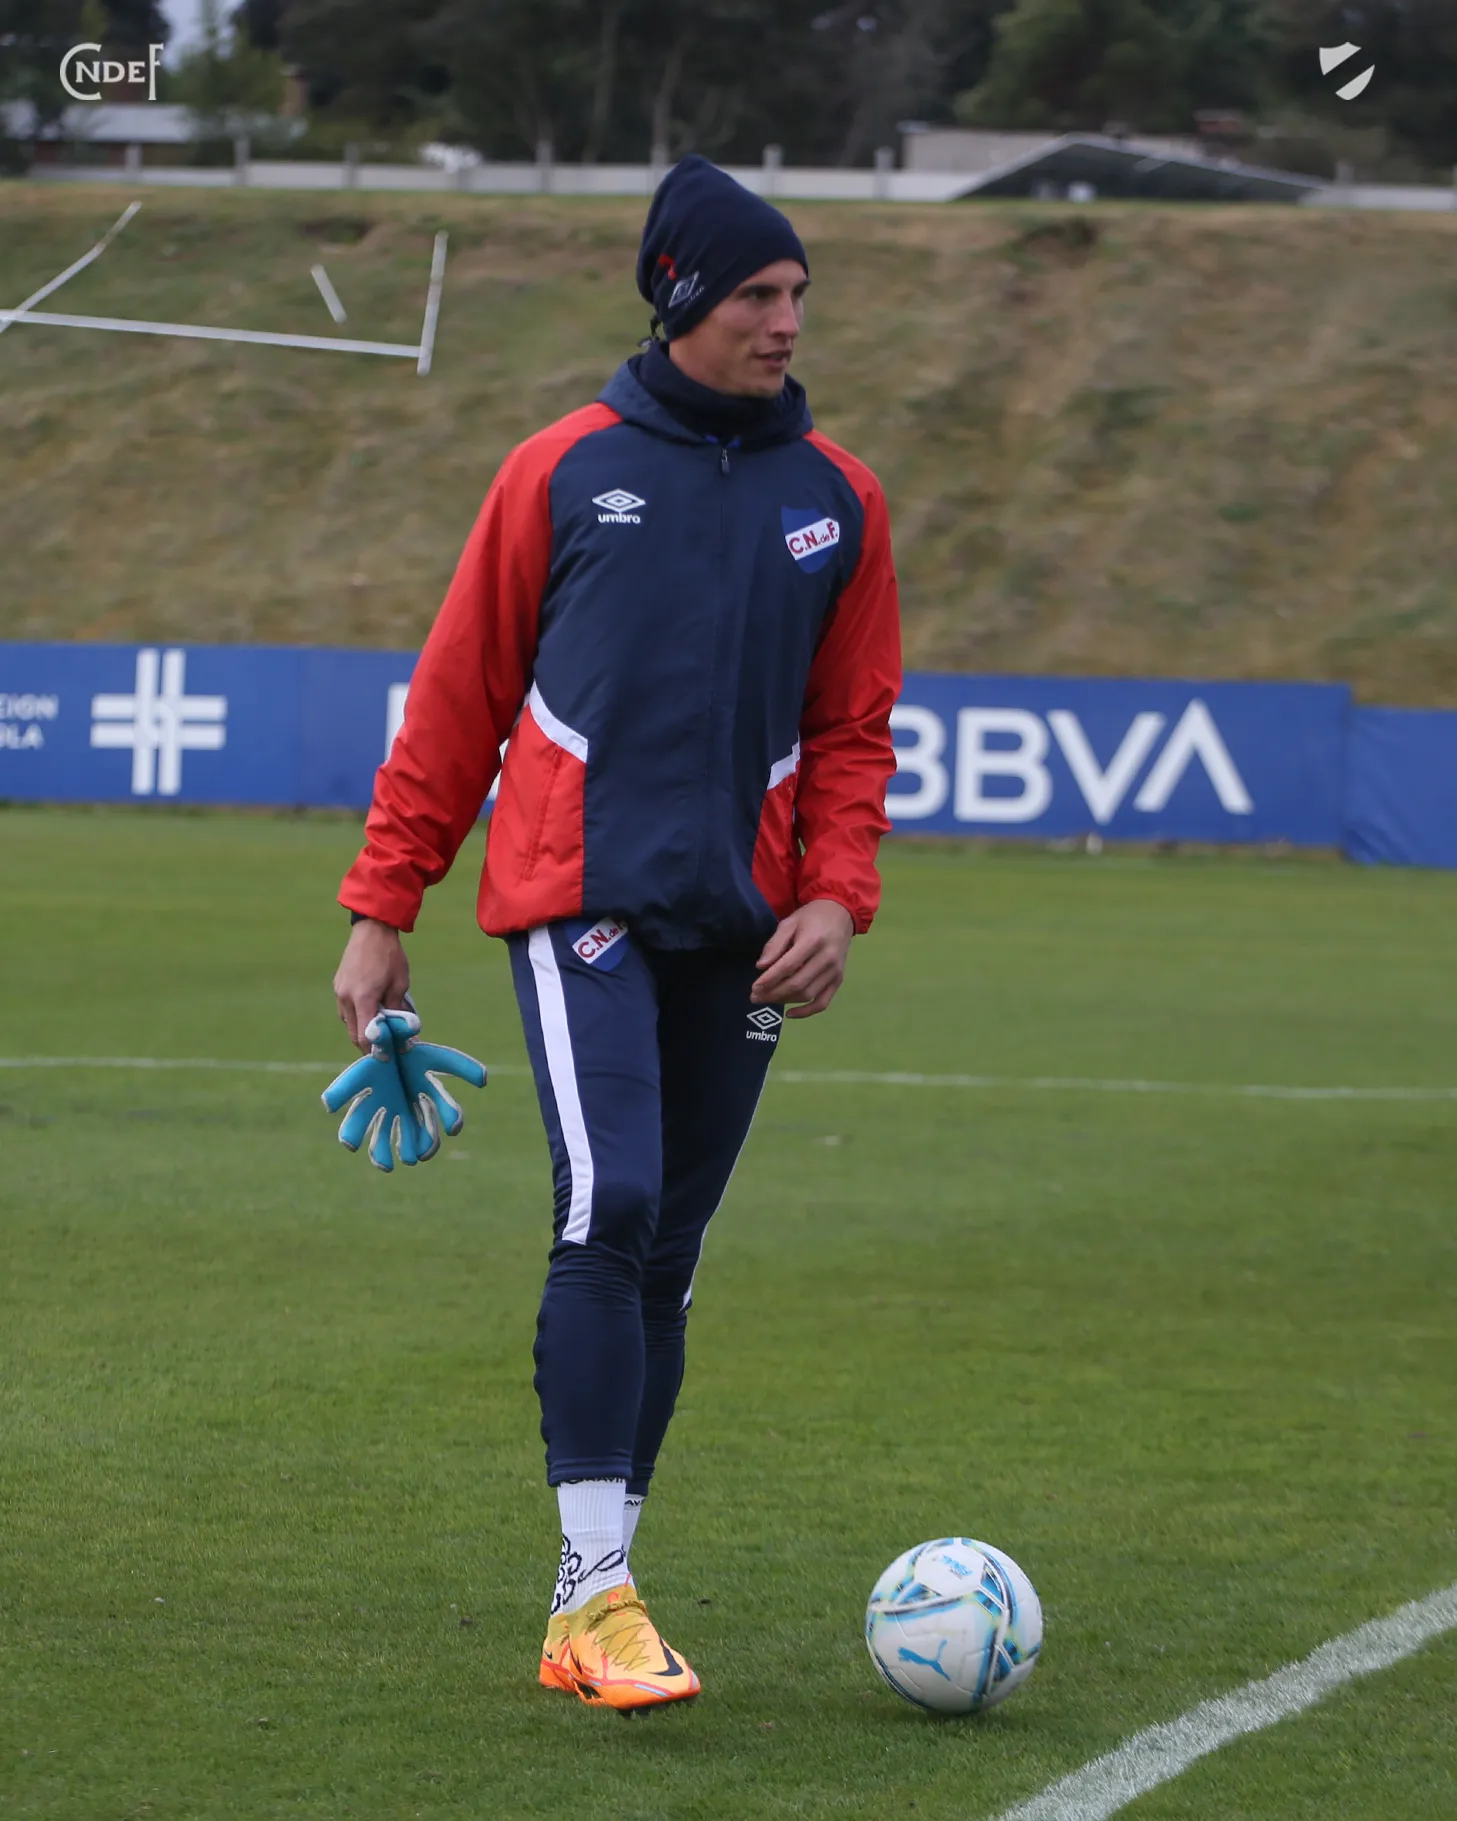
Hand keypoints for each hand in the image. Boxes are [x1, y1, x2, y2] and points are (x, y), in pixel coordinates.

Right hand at [334, 918, 409, 1049]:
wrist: (372, 930)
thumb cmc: (391, 957)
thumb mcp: (400, 985)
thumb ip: (397, 1010)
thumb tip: (401, 1033)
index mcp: (362, 998)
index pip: (365, 1036)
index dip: (376, 1049)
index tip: (388, 1056)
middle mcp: (346, 998)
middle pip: (354, 1033)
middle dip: (369, 1043)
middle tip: (386, 1046)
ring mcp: (339, 992)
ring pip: (349, 1023)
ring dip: (362, 1029)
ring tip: (381, 1029)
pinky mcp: (338, 986)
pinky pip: (346, 1010)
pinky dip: (357, 1016)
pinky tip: (371, 1011)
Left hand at [751, 899, 854, 1019]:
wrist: (841, 914)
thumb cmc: (811, 917)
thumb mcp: (789, 923)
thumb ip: (775, 944)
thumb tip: (761, 967)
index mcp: (813, 941)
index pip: (787, 966)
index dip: (769, 980)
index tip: (754, 987)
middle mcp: (826, 958)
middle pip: (797, 984)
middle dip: (773, 993)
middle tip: (755, 997)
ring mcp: (835, 971)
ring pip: (807, 994)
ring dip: (785, 1001)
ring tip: (767, 1000)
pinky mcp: (839, 979)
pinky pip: (823, 1002)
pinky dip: (806, 1012)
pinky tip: (789, 1014)